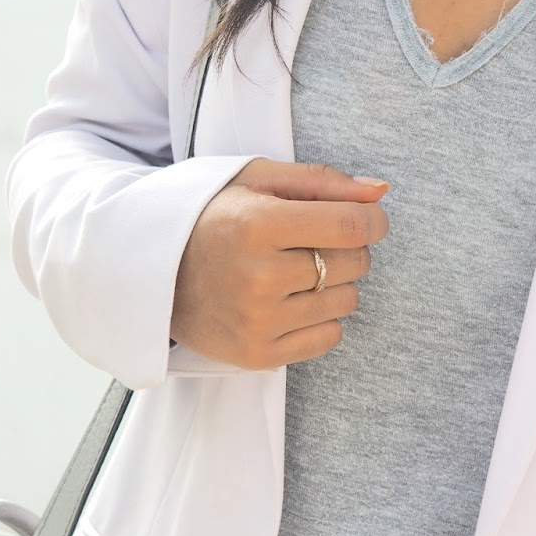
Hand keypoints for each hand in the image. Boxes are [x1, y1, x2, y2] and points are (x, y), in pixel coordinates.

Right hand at [170, 158, 389, 368]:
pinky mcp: (258, 354)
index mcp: (258, 225)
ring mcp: (258, 322)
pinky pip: (329, 337)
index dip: (373, 220)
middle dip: (347, 248)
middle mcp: (259, 277)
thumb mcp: (258, 180)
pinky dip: (321, 319)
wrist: (154, 273)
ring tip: (296, 272)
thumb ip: (323, 182)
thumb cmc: (212, 217)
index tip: (366, 219)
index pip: (351, 226)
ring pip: (347, 301)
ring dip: (334, 284)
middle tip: (313, 243)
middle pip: (354, 263)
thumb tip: (380, 191)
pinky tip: (291, 302)